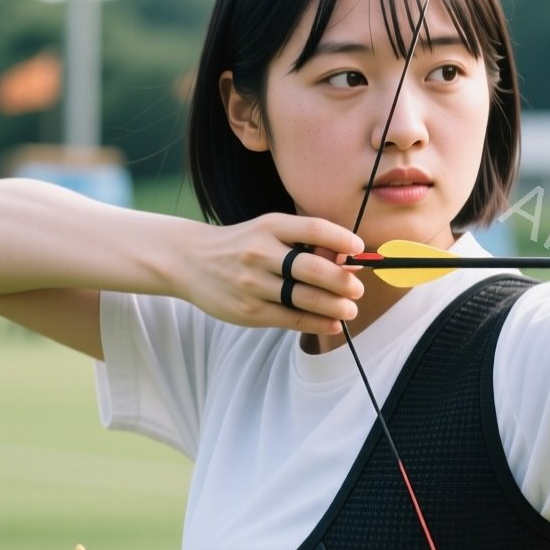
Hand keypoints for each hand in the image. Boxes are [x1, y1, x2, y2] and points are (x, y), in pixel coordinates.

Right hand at [177, 213, 364, 333]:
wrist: (190, 261)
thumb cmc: (242, 245)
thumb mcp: (269, 232)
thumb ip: (305, 242)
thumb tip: (349, 259)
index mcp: (270, 226)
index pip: (314, 229)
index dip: (342, 239)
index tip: (360, 249)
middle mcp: (260, 253)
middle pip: (313, 269)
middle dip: (343, 281)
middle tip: (358, 289)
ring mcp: (253, 283)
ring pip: (304, 298)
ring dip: (335, 306)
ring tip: (350, 309)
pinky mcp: (248, 310)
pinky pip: (290, 318)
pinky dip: (316, 322)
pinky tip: (332, 323)